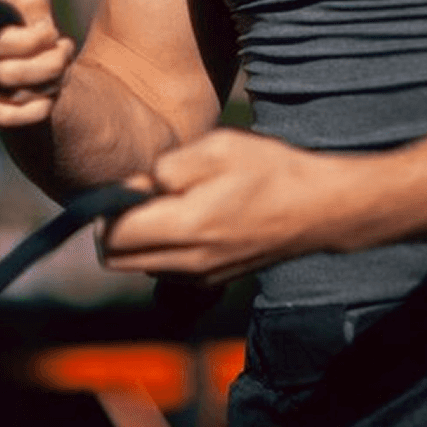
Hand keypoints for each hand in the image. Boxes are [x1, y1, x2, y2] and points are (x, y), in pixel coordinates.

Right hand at [0, 0, 74, 128]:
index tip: (51, 31)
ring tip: (63, 64)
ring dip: (49, 82)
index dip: (30, 41)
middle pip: (6, 75)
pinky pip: (7, 120)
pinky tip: (53, 95)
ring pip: (12, 97)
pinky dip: (37, 109)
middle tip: (66, 48)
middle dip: (49, 63)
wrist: (12, 29)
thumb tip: (32, 24)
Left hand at [100, 128, 357, 286]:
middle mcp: (187, 263)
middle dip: (114, 227)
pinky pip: (167, 268)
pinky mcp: (212, 279)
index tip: (133, 181)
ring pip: (141, 264)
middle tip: (142, 192)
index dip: (107, 208)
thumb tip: (141, 182)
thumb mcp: (219, 147)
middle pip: (116, 260)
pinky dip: (164, 245)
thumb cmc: (270, 170)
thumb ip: (170, 165)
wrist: (319, 208)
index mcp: (185, 228)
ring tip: (173, 201)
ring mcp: (200, 276)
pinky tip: (192, 215)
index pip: (112, 238)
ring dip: (140, 237)